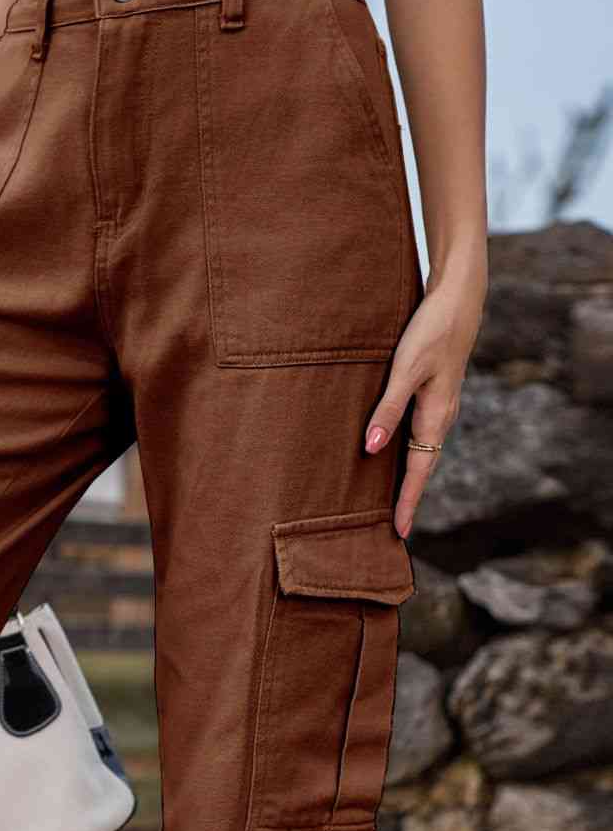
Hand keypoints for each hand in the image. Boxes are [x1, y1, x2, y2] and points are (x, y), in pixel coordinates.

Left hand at [363, 270, 485, 537]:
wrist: (458, 298)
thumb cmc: (430, 330)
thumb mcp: (405, 369)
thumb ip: (388, 408)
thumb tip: (372, 448)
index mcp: (435, 417)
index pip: (418, 471)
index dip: (407, 502)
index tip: (399, 532)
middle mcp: (440, 417)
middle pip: (421, 468)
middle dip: (409, 498)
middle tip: (395, 529)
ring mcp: (439, 406)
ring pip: (422, 451)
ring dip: (410, 477)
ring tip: (394, 501)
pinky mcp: (434, 393)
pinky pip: (420, 433)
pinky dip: (409, 453)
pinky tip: (396, 455)